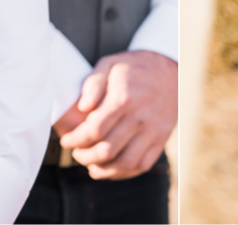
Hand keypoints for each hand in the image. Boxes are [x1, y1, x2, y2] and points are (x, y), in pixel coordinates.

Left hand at [58, 50, 176, 179]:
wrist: (171, 71)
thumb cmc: (134, 68)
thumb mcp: (110, 64)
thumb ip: (93, 84)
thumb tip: (82, 107)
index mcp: (124, 98)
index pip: (94, 130)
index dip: (75, 139)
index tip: (67, 140)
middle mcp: (139, 117)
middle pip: (107, 150)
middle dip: (85, 157)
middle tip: (77, 153)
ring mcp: (153, 130)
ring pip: (124, 163)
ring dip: (103, 169)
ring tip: (91, 164)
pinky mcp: (161, 139)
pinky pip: (141, 165)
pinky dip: (123, 172)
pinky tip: (111, 168)